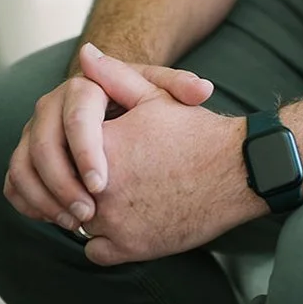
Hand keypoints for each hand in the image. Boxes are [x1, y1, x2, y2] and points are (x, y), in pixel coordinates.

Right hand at [4, 42, 213, 233]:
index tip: (102, 184)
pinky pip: (14, 182)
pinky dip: (29, 203)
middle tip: (88, 215)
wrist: (116, 109)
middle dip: (62, 182)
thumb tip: (202, 90)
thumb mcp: (161, 92)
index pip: (76, 115)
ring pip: (22, 164)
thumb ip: (181, 89)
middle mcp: (49, 105)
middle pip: (42, 143)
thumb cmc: (143, 102)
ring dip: (44, 198)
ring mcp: (33, 131)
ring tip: (75, 223)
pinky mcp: (25, 155)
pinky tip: (57, 221)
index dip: (85, 151)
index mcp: (82, 85)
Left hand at [71, 49, 258, 265]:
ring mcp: (113, 222)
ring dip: (92, 209)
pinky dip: (106, 238)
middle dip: (84, 179)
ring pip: (79, 219)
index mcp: (103, 147)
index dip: (81, 148)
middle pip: (71, 185)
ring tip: (123, 192)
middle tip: (112, 170)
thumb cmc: (197, 132)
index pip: (65, 150)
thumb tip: (85, 54)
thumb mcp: (155, 96)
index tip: (101, 146)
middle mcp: (101, 188)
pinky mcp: (127, 249)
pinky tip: (129, 217)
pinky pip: (95, 249)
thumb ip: (114, 76)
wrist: (237, 172)